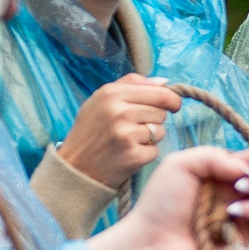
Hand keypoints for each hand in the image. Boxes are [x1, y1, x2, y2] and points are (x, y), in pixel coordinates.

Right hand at [59, 76, 183, 186]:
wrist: (75, 167)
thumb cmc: (90, 131)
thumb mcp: (100, 99)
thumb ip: (131, 85)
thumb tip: (164, 82)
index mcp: (111, 94)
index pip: (159, 92)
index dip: (171, 99)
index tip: (173, 105)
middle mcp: (119, 112)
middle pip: (161, 111)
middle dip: (155, 119)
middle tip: (136, 126)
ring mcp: (126, 134)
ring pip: (160, 131)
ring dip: (151, 137)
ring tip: (130, 140)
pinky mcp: (133, 155)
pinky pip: (155, 150)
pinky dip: (146, 153)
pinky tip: (129, 153)